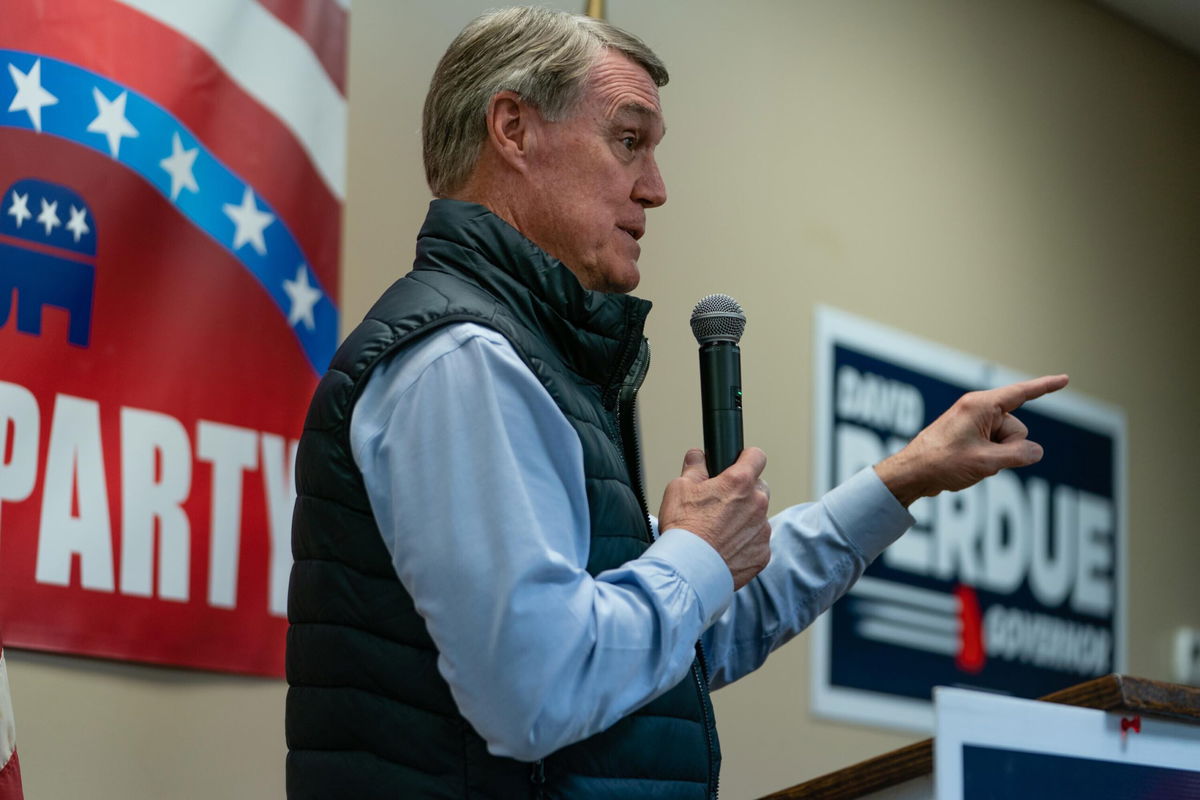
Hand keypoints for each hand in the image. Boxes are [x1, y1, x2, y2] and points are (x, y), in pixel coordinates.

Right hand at [658, 447, 771, 589]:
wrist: (688, 569)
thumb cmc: (683, 528)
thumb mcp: (679, 488)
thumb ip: (694, 467)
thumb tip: (697, 456)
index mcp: (739, 482)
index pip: (756, 456)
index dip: (746, 458)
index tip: (739, 464)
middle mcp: (757, 504)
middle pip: (759, 488)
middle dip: (744, 492)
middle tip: (721, 504)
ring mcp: (762, 530)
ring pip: (758, 517)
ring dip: (744, 519)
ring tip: (719, 531)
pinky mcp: (763, 554)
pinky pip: (757, 542)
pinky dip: (745, 544)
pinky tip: (725, 549)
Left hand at [875, 374, 1068, 506]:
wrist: (912, 473)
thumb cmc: (942, 463)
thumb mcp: (986, 462)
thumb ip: (1018, 455)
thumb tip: (1036, 451)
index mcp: (980, 406)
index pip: (1021, 394)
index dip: (1046, 387)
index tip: (1066, 379)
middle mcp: (977, 410)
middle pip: (1016, 429)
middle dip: (1008, 448)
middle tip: (979, 458)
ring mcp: (973, 423)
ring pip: (1006, 442)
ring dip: (996, 458)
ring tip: (969, 463)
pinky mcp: (969, 437)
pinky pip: (993, 449)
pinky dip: (988, 460)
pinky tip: (966, 467)